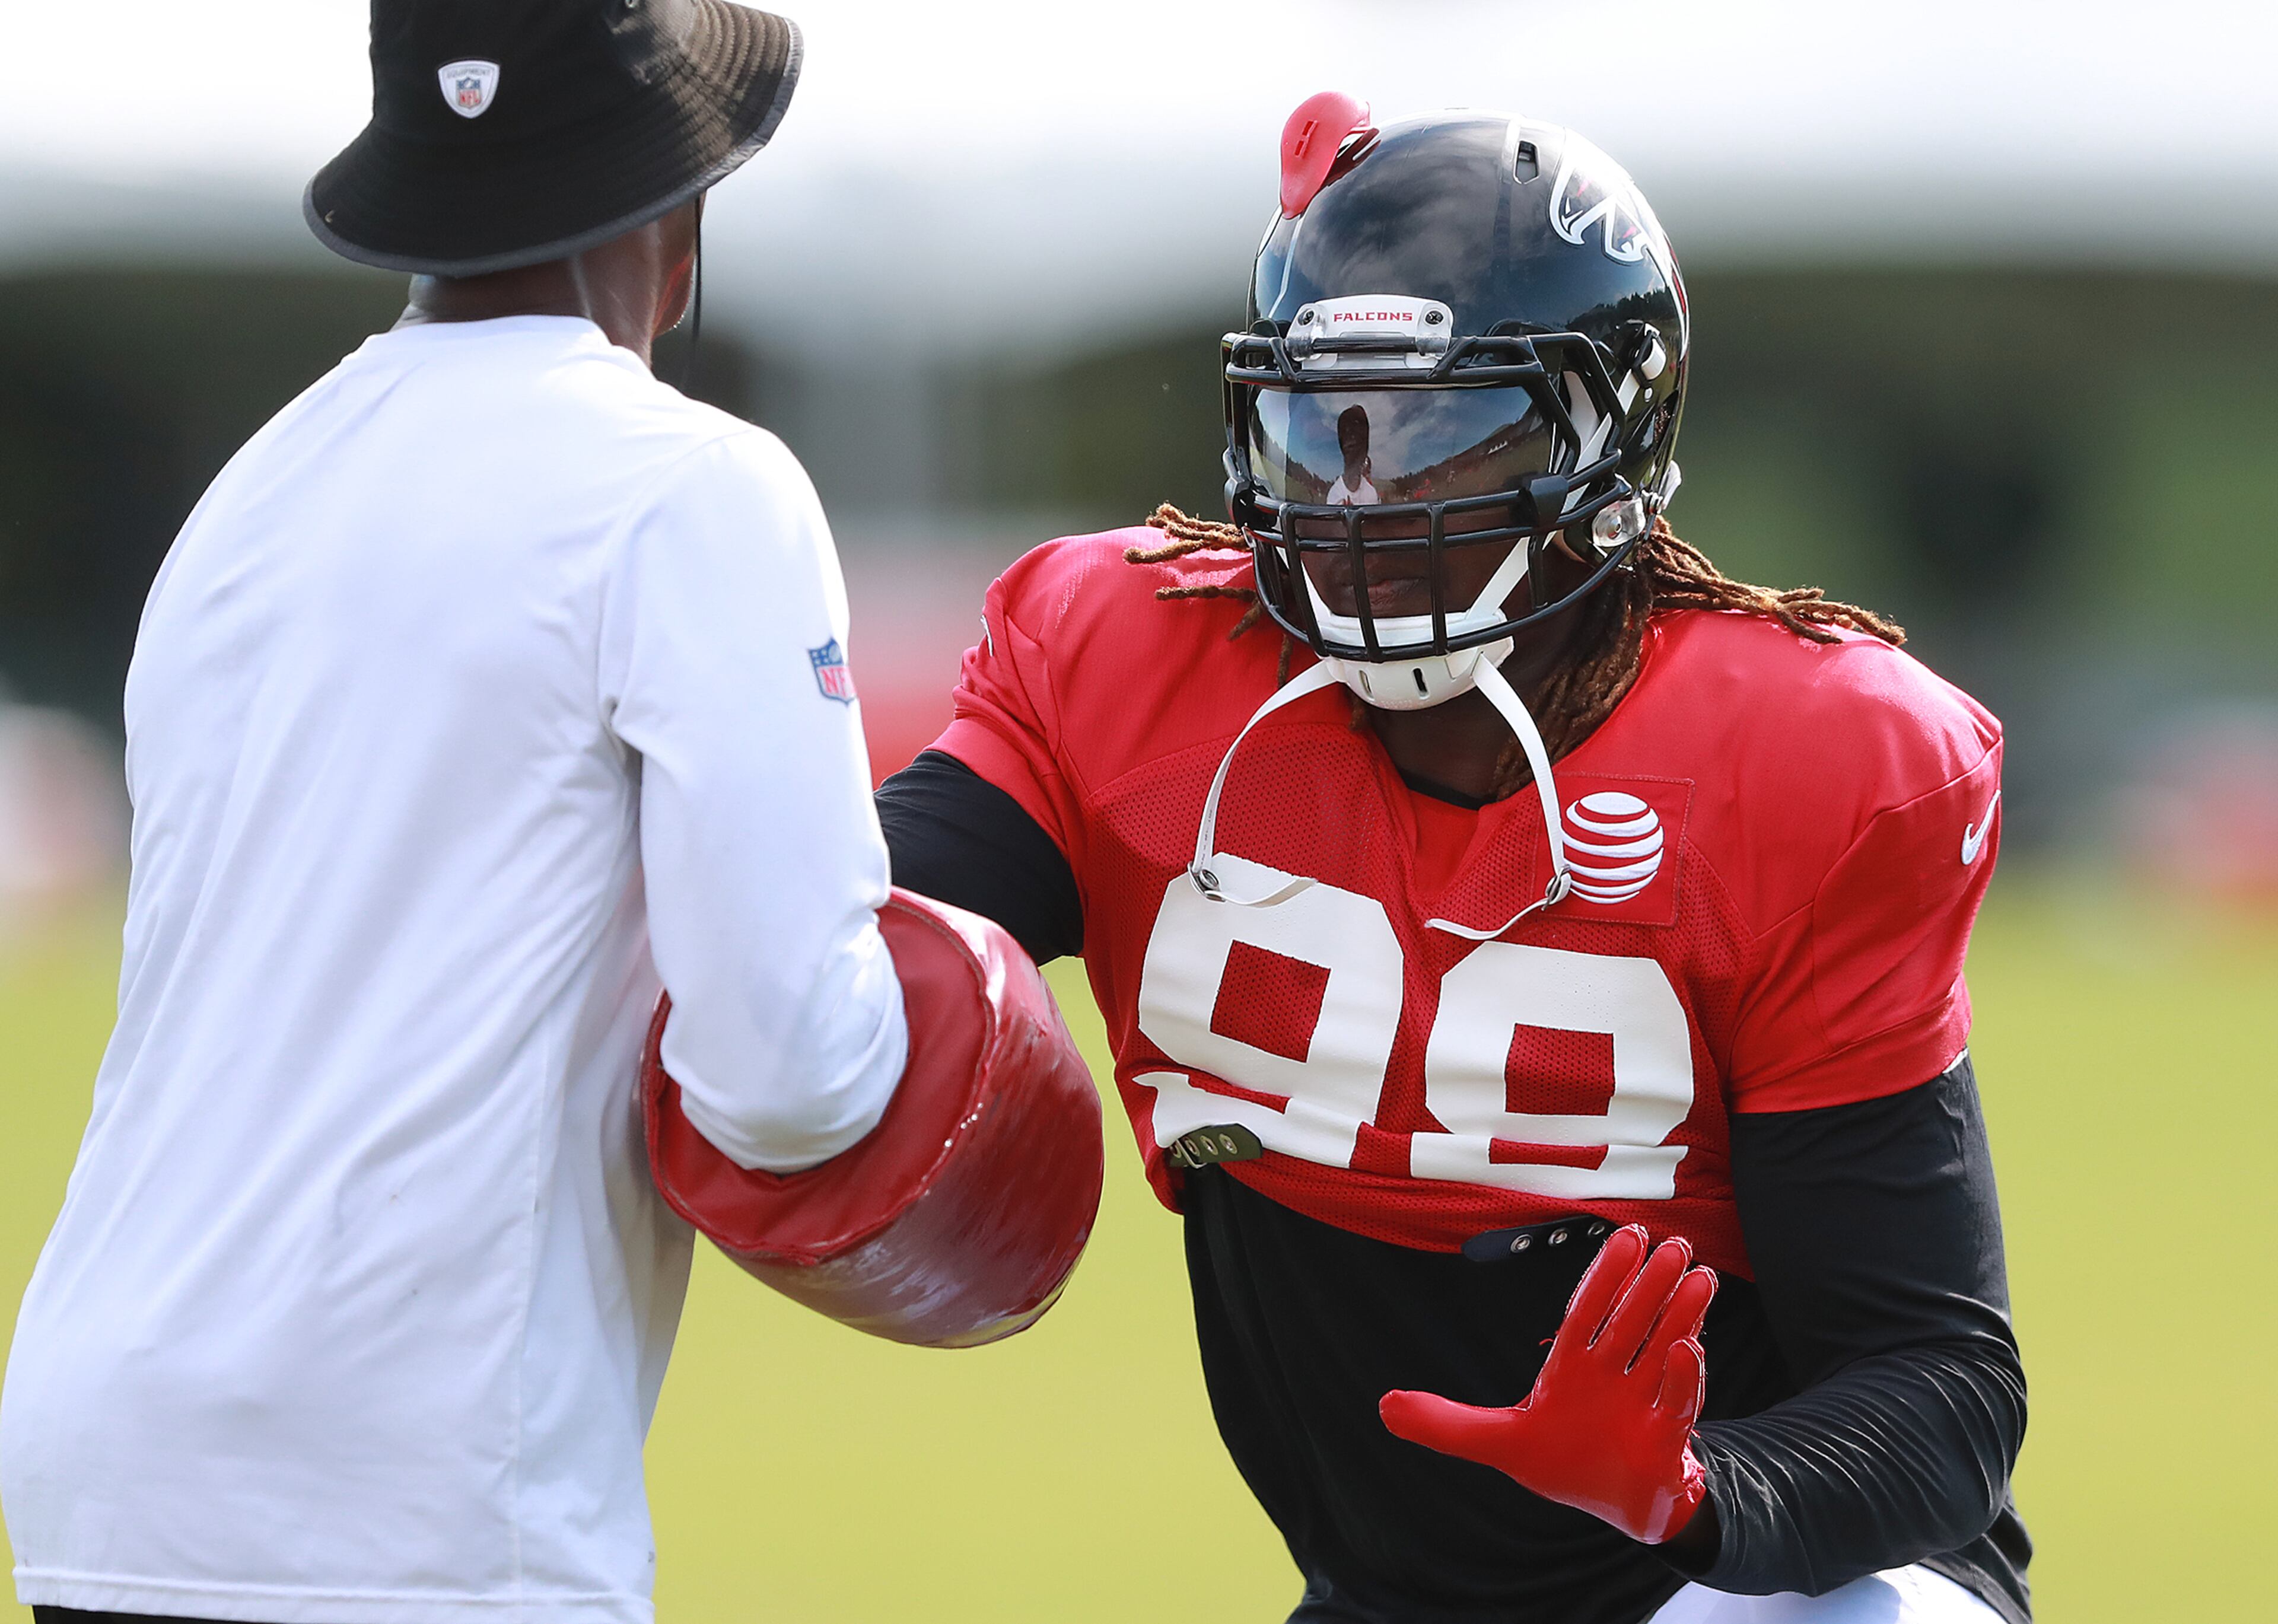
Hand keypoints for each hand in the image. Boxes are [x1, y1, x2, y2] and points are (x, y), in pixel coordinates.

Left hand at [1379, 1224, 1716, 1543]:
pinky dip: (1685, 1376)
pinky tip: (1689, 1348)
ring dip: (1680, 1313)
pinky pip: (1679, 1401)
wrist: (1613, 1507)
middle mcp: (1612, 1374)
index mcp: (1572, 1367)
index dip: (1606, 1275)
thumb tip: (1383, 1405)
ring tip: (1698, 1275)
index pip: (1588, 1311)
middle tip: (1671, 1244)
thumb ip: (1446, 1425)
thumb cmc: (1563, 1462)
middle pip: (1631, 1321)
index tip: (1628, 1237)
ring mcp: (1643, 1400)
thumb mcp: (1498, 1443)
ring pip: (1664, 1347)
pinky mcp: (1668, 1435)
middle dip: (1649, 1284)